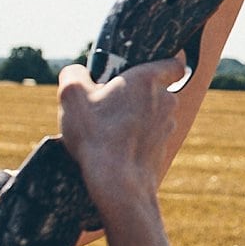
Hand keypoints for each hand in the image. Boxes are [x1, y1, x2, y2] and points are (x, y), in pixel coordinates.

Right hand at [56, 54, 188, 212]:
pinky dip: (137, 140)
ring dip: (137, 119)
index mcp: (148, 80)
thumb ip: (73, 75)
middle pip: (157, 91)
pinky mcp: (163, 148)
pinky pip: (151, 138)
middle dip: (136, 96)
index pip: (172, 64)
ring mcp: (168, 126)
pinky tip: (116, 148)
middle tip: (109, 105)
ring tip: (109, 130)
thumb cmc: (98, 134)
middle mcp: (166, 100)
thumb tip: (76, 72)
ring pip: (154, 115)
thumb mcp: (72, 96)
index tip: (142, 72)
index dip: (160, 65)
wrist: (118, 181)